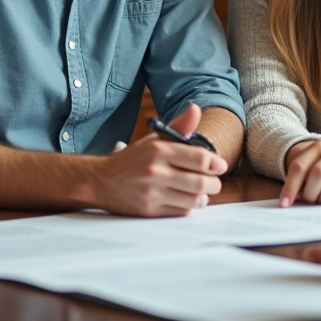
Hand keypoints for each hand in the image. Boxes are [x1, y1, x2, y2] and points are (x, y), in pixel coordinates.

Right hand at [88, 104, 226, 216]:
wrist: (101, 181)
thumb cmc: (133, 159)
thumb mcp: (154, 139)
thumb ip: (178, 126)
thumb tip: (196, 108)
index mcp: (158, 150)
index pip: (200, 158)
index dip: (216, 164)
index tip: (219, 165)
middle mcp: (155, 171)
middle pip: (201, 182)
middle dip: (214, 183)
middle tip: (213, 181)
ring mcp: (152, 193)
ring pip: (194, 200)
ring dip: (203, 197)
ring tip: (201, 192)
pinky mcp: (149, 211)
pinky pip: (181, 212)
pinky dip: (189, 207)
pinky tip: (185, 199)